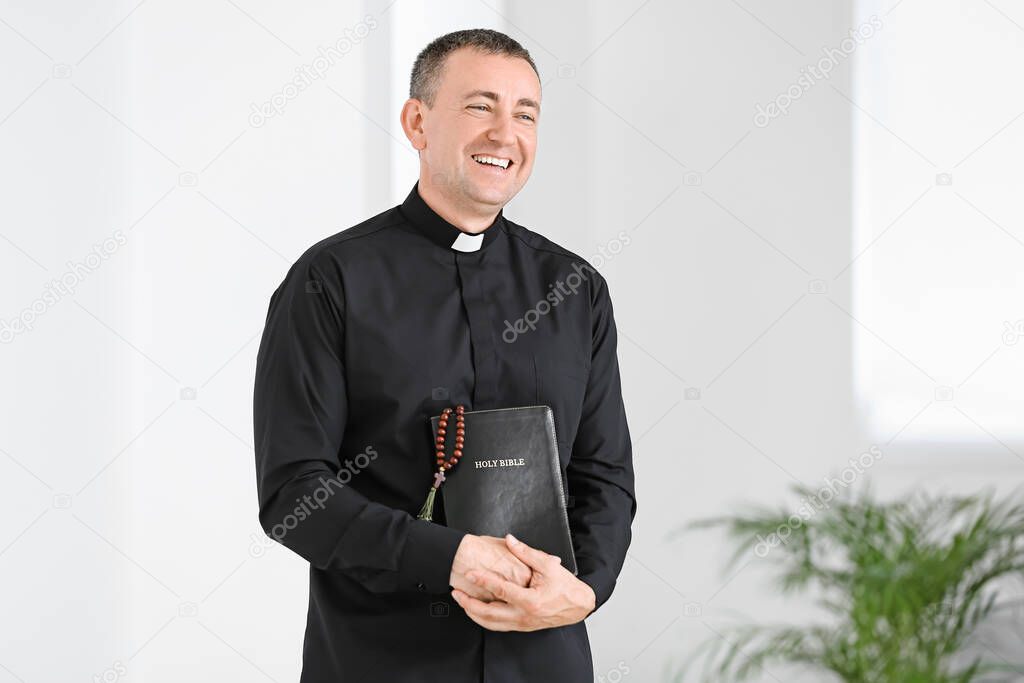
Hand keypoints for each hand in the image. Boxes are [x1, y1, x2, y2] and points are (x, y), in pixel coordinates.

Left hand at [451, 534, 595, 630]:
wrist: (579, 605)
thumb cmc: (566, 587)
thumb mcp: (547, 566)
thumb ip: (526, 553)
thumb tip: (510, 540)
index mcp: (530, 601)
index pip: (500, 590)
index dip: (483, 580)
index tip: (469, 573)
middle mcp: (524, 616)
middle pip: (488, 614)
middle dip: (469, 604)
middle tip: (456, 592)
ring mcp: (522, 624)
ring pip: (491, 624)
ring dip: (473, 613)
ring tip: (462, 602)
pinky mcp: (522, 627)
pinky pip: (498, 626)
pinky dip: (484, 619)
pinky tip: (477, 611)